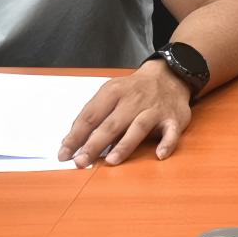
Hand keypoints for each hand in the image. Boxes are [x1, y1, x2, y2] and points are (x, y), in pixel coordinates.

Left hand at [59, 61, 193, 165]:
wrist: (170, 75)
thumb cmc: (134, 91)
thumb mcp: (111, 94)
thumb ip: (92, 116)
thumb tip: (69, 143)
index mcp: (114, 92)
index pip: (91, 115)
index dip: (76, 136)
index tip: (64, 154)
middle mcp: (134, 100)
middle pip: (112, 123)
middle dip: (95, 144)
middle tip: (81, 161)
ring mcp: (155, 109)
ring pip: (139, 127)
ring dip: (125, 144)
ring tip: (111, 160)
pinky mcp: (174, 118)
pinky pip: (171, 132)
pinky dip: (167, 143)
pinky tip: (159, 155)